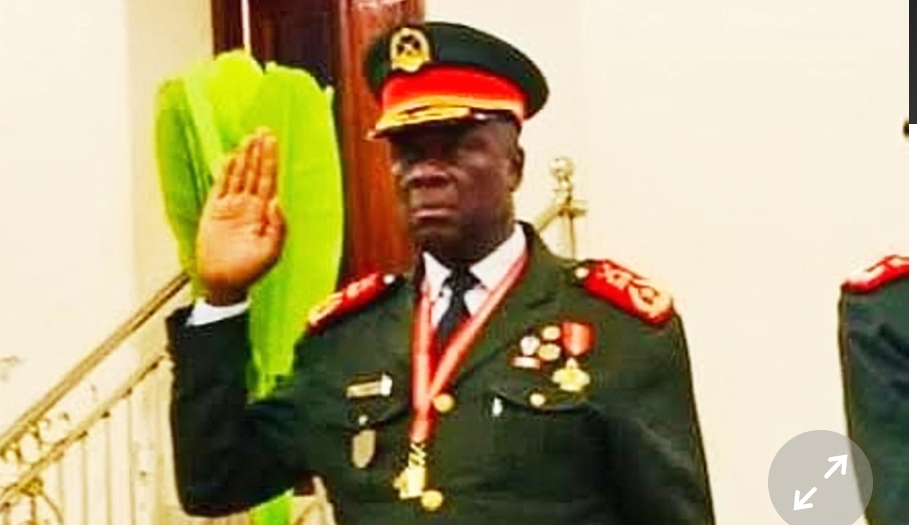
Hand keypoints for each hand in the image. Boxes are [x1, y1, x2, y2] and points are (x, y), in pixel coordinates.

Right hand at [196, 129, 284, 304]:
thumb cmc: (250, 270)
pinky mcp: (214, 212)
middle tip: (262, 131)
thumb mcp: (271, 251)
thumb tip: (276, 201)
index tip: (272, 141)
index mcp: (264, 213)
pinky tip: (230, 158)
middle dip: (259, 151)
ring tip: (248, 138)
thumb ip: (277, 226)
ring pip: (238, 175)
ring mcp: (231, 207)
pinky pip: (219, 187)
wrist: (224, 282)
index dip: (270, 160)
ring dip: (243, 157)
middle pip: (255, 172)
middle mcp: (248, 205)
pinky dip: (224, 172)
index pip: (269, 179)